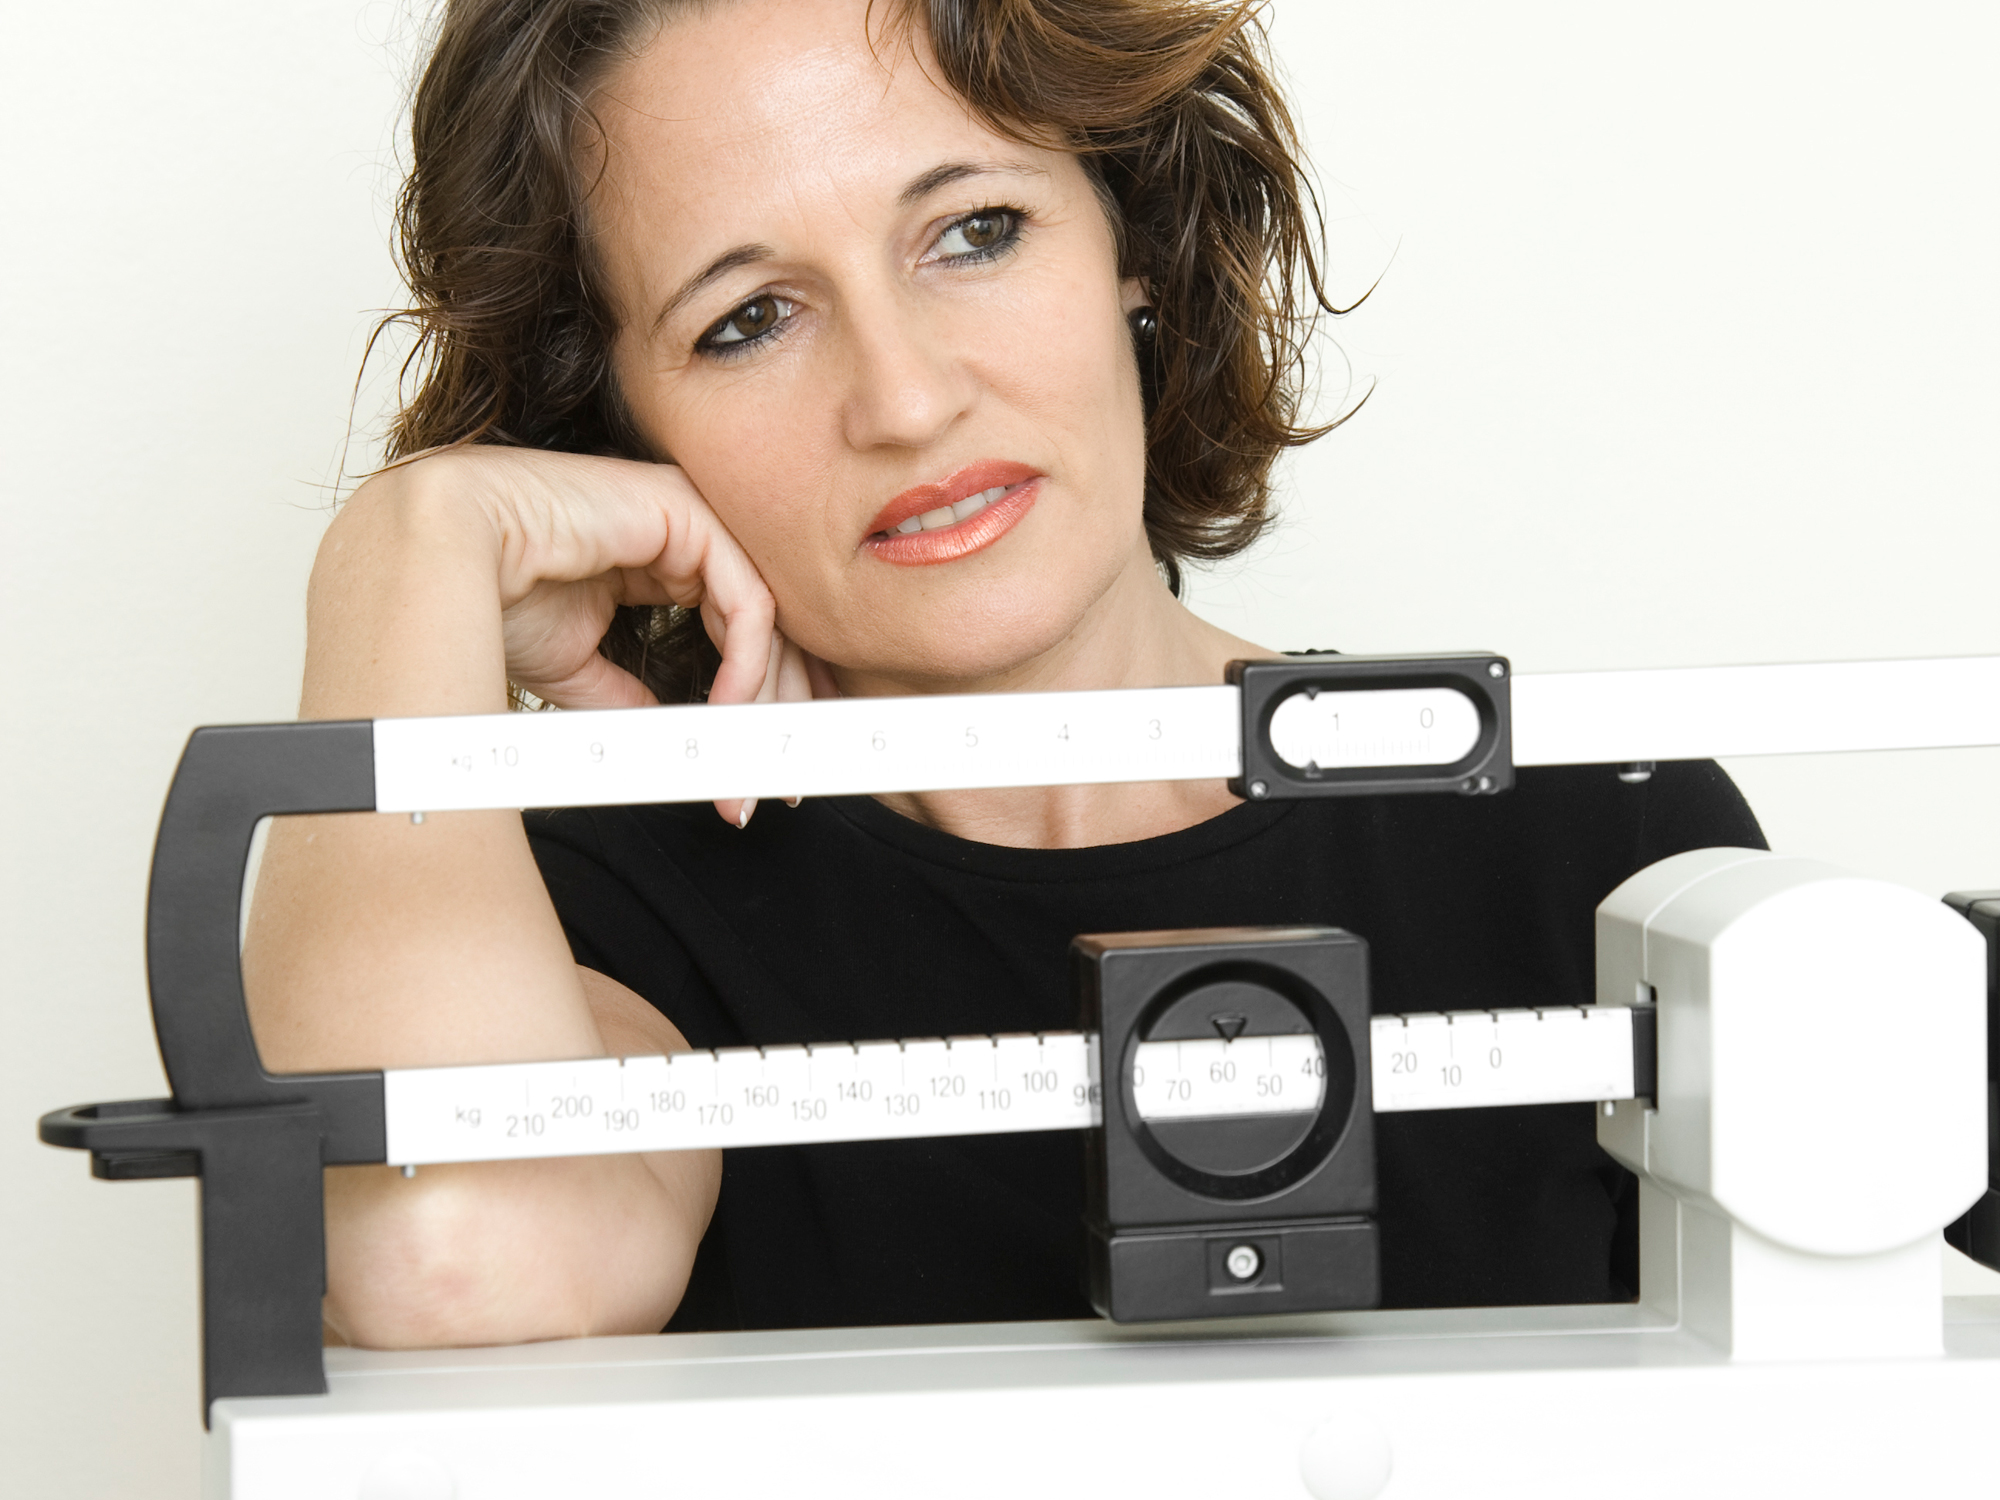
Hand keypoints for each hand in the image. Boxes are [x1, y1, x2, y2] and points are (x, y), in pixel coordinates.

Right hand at [377, 445, 834, 822]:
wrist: (433, 560)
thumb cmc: (486, 596)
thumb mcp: (578, 670)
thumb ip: (631, 698)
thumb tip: (670, 741)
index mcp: (657, 559)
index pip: (736, 630)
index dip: (756, 702)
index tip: (760, 764)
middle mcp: (680, 535)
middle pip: (762, 626)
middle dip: (777, 710)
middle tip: (776, 779)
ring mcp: (687, 517)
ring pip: (764, 616)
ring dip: (764, 699)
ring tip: (749, 760)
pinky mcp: (685, 512)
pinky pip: (747, 598)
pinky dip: (747, 662)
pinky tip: (729, 708)